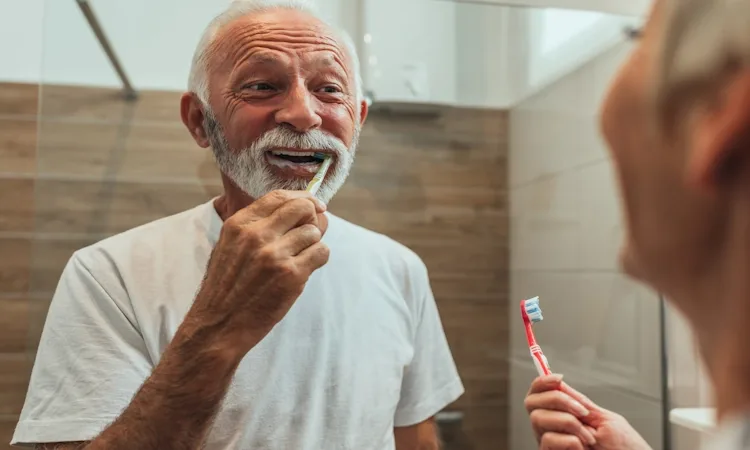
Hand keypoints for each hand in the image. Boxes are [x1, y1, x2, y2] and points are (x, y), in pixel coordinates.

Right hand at [186, 190, 329, 355]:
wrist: (219, 325)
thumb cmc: (226, 287)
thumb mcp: (229, 246)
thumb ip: (256, 225)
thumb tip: (296, 209)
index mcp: (239, 224)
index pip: (279, 196)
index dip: (302, 198)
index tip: (315, 205)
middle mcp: (257, 235)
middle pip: (302, 209)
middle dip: (312, 218)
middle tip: (310, 232)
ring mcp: (275, 254)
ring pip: (314, 232)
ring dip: (312, 244)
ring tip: (298, 259)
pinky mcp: (292, 274)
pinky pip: (321, 253)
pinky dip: (318, 259)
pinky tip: (304, 269)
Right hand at [525, 375, 651, 449]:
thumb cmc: (624, 449)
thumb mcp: (602, 417)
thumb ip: (579, 401)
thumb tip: (558, 382)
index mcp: (562, 414)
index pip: (539, 392)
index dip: (542, 381)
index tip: (557, 378)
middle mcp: (551, 427)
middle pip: (532, 402)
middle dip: (557, 399)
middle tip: (582, 411)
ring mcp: (549, 442)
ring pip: (538, 418)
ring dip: (569, 423)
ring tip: (589, 438)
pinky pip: (547, 439)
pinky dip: (569, 441)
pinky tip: (581, 448)